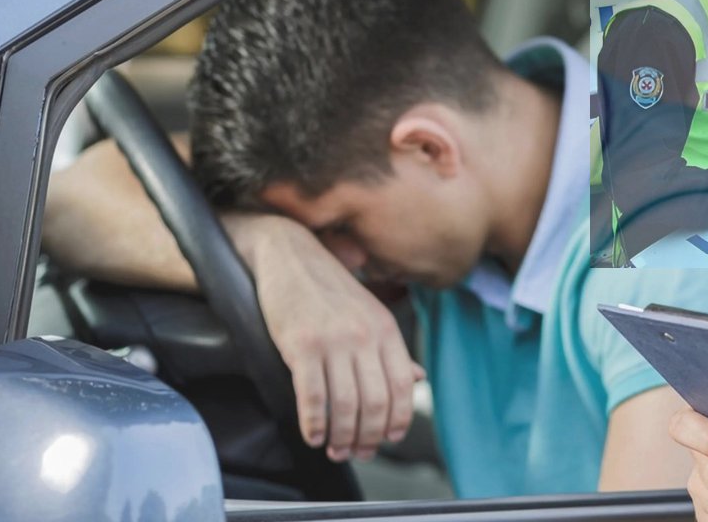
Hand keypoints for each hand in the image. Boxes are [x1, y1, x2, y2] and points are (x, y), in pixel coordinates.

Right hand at [229, 215, 424, 462]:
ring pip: (345, 405)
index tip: (388, 439)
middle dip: (368, 437)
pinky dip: (314, 424)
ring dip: (341, 437)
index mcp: (385, 329)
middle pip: (376, 402)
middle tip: (357, 452)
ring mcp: (333, 340)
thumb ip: (392, 350)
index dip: (398, 419)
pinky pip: (312, 396)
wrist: (289, 255)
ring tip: (335, 449)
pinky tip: (313, 436)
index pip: (403, 386)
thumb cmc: (329, 289)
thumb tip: (418, 379)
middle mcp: (364, 335)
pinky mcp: (300, 345)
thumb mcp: (369, 314)